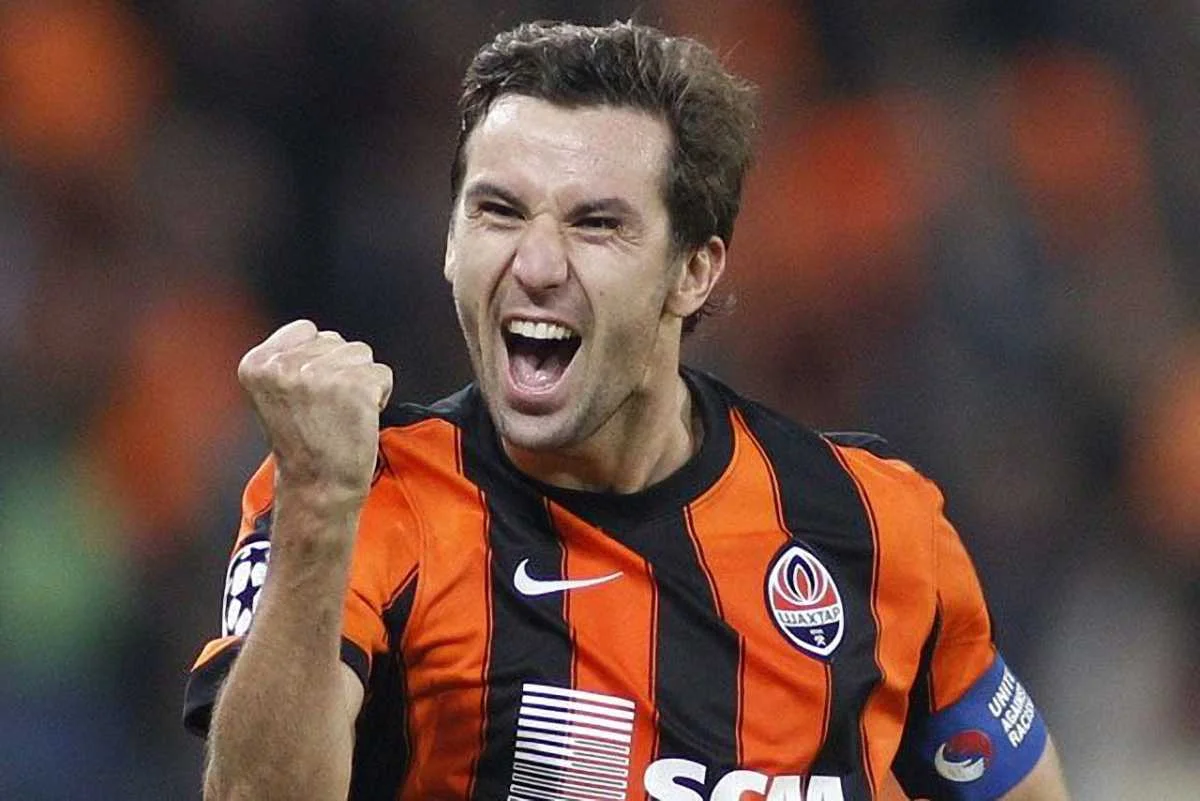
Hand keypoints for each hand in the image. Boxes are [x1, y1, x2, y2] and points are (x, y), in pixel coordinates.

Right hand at [237, 320, 392, 510]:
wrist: (317, 485)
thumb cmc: (302, 442)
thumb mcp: (274, 394)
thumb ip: (291, 360)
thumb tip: (323, 337)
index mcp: (257, 363)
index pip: (306, 329)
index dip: (318, 359)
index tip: (310, 393)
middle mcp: (285, 365)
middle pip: (337, 340)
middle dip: (340, 369)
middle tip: (327, 409)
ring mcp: (320, 375)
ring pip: (362, 354)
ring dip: (361, 381)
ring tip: (342, 413)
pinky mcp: (354, 386)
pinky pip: (383, 375)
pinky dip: (380, 395)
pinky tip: (359, 418)